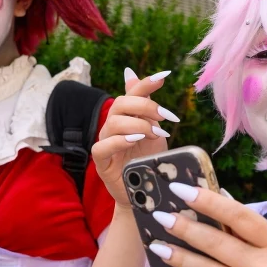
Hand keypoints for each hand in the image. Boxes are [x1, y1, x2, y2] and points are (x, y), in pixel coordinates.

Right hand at [92, 68, 176, 204]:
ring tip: (154, 134)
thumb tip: (131, 73)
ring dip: (137, 124)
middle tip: (165, 117)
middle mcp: (113, 126)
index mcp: (126, 116)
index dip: (145, 83)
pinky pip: (102, 146)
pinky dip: (119, 141)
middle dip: (145, 106)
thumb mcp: (154, 132)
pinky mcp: (101, 161)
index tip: (165, 76)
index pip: (132, 94)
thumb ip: (146, 107)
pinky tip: (134, 140)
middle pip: (120, 104)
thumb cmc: (147, 160)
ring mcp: (105, 142)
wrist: (144, 192)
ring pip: (113, 123)